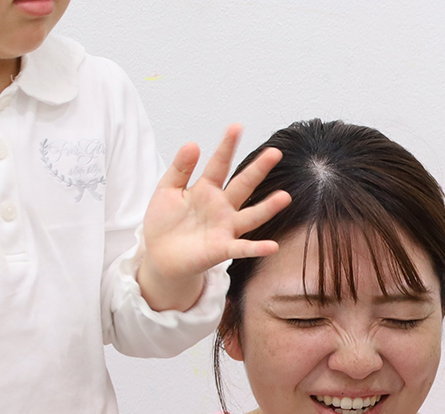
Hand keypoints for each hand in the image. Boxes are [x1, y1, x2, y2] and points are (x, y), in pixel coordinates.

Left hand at [137, 124, 289, 312]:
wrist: (160, 255)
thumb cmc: (165, 222)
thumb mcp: (167, 190)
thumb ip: (180, 168)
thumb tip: (192, 143)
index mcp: (207, 190)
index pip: (219, 164)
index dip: (227, 146)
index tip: (237, 127)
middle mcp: (222, 207)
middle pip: (243, 185)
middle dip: (258, 169)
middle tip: (275, 152)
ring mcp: (225, 228)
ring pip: (251, 216)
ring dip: (267, 208)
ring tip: (284, 197)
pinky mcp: (222, 249)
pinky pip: (242, 248)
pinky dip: (257, 248)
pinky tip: (272, 246)